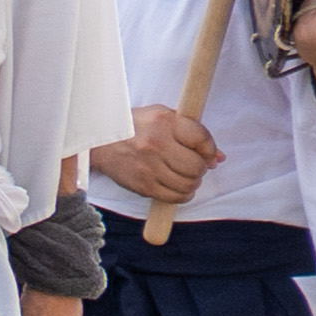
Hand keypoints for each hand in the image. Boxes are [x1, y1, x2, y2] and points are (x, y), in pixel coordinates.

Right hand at [88, 105, 218, 206]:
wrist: (97, 142)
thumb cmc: (133, 127)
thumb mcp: (161, 118)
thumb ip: (190, 133)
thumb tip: (218, 158)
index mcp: (163, 121)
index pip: (201, 139)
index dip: (210, 149)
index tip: (207, 154)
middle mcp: (155, 143)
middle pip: (197, 166)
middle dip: (199, 168)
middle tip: (191, 165)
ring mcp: (148, 166)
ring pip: (188, 184)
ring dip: (191, 182)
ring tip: (182, 175)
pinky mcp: (142, 184)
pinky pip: (175, 197)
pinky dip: (182, 194)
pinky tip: (175, 185)